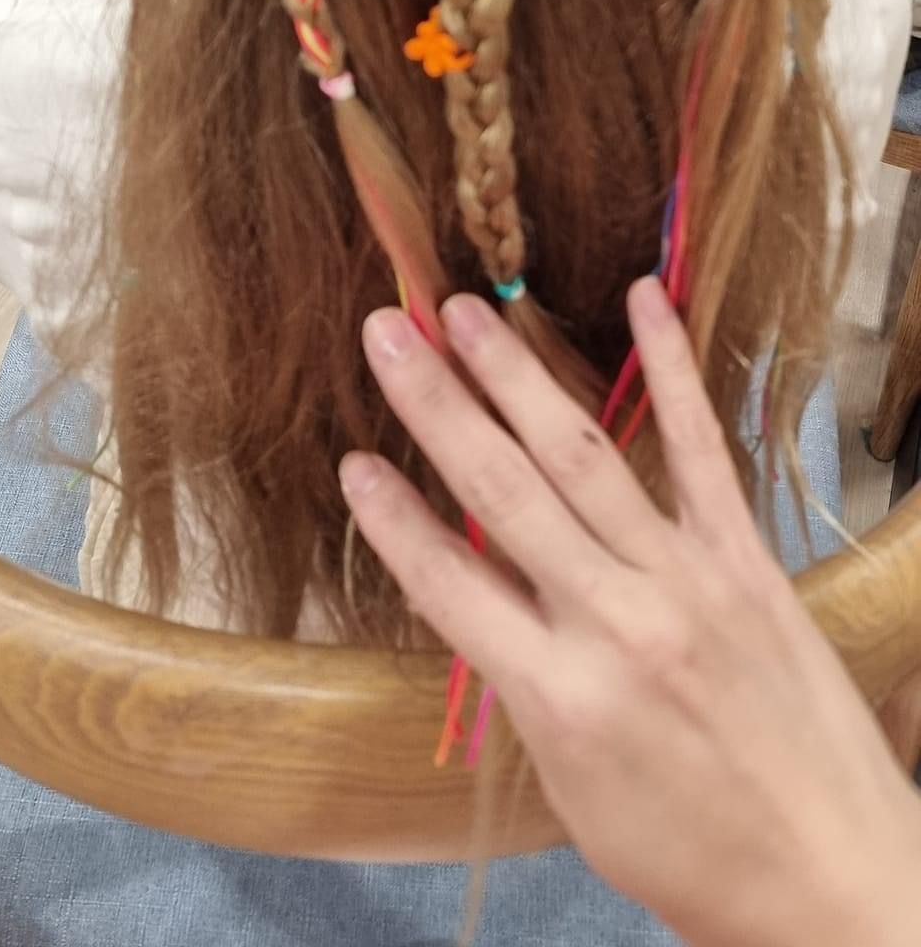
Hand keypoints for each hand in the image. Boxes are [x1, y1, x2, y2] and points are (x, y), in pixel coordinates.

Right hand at [340, 281, 920, 946]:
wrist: (832, 881)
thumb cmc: (688, 853)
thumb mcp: (572, 790)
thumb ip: (524, 685)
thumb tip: (478, 597)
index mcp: (559, 695)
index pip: (449, 585)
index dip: (393, 519)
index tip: (350, 456)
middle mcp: (617, 623)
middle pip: (504, 495)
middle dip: (436, 406)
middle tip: (386, 329)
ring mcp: (687, 580)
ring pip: (583, 455)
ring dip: (516, 376)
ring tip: (466, 310)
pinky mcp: (747, 560)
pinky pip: (704, 451)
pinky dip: (673, 370)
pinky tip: (645, 300)